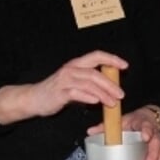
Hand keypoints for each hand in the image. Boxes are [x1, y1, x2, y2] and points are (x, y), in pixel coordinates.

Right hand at [0, 51, 126, 122]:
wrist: (34, 98)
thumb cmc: (56, 91)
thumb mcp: (75, 82)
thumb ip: (90, 82)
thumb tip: (109, 87)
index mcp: (76, 64)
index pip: (96, 56)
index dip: (112, 59)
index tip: (125, 66)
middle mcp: (71, 69)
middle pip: (95, 73)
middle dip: (111, 84)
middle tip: (121, 94)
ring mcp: (64, 80)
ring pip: (88, 83)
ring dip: (103, 93)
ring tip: (112, 102)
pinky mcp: (59, 92)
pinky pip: (76, 93)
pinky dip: (88, 97)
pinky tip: (96, 102)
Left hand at [88, 105, 159, 159]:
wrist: (147, 119)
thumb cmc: (132, 122)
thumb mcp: (121, 121)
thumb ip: (106, 126)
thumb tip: (90, 131)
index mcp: (143, 124)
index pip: (147, 126)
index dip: (147, 131)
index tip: (145, 136)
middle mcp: (153, 133)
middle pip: (157, 143)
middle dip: (154, 154)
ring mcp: (158, 143)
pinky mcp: (159, 151)